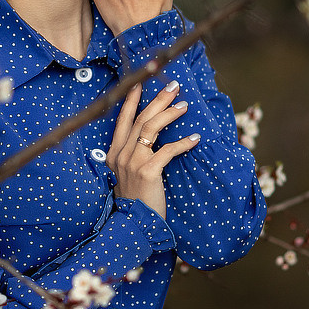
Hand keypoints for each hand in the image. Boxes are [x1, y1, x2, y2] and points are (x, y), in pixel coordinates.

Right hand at [107, 81, 199, 218]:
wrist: (135, 225)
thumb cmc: (137, 201)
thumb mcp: (128, 175)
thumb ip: (135, 156)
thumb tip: (152, 139)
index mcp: (113, 154)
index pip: (122, 120)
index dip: (132, 101)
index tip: (141, 83)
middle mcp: (120, 155)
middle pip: (140, 118)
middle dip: (158, 99)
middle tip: (174, 87)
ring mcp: (132, 163)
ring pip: (151, 128)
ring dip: (170, 113)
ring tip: (185, 106)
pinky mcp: (147, 172)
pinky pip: (167, 150)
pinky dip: (183, 142)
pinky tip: (195, 138)